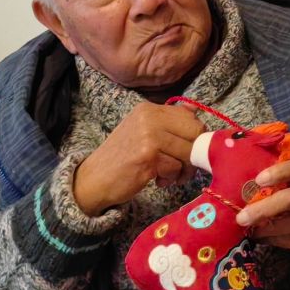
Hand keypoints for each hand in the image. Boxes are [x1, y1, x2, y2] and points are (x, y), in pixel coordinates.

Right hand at [72, 103, 202, 214]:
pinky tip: (158, 180)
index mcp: (149, 109)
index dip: (195, 138)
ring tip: (168, 176)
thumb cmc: (121, 158)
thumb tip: (196, 112)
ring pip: (188, 151)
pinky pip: (176, 167)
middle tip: (183, 168)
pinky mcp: (148, 156)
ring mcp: (149, 135)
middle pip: (194, 132)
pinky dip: (171, 178)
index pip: (190, 118)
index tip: (187, 151)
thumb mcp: (142, 132)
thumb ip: (168, 122)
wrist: (93, 179)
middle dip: (194, 153)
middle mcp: (149, 117)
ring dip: (184, 170)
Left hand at [236, 159, 289, 268]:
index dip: (278, 172)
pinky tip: (258, 236)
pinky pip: (285, 238)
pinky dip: (268, 237)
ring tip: (247, 228)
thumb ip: (279, 187)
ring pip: (286, 223)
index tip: (259, 179)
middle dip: (264, 208)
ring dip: (262, 227)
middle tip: (242, 217)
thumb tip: (242, 192)